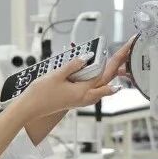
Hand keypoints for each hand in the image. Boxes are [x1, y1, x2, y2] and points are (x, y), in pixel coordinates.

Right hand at [13, 37, 134, 118]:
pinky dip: (101, 81)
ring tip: (119, 61)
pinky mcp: (77, 100)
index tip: (126, 48)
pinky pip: (94, 90)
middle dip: (119, 64)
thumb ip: (74, 65)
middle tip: (126, 50)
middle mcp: (86, 97)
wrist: (31, 109)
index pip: (106, 72)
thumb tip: (88, 56)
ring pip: (103, 86)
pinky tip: (100, 76)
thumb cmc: (41, 94)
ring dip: (111, 74)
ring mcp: (82, 100)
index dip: (118, 59)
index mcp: (83, 91)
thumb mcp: (57, 75)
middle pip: (108, 79)